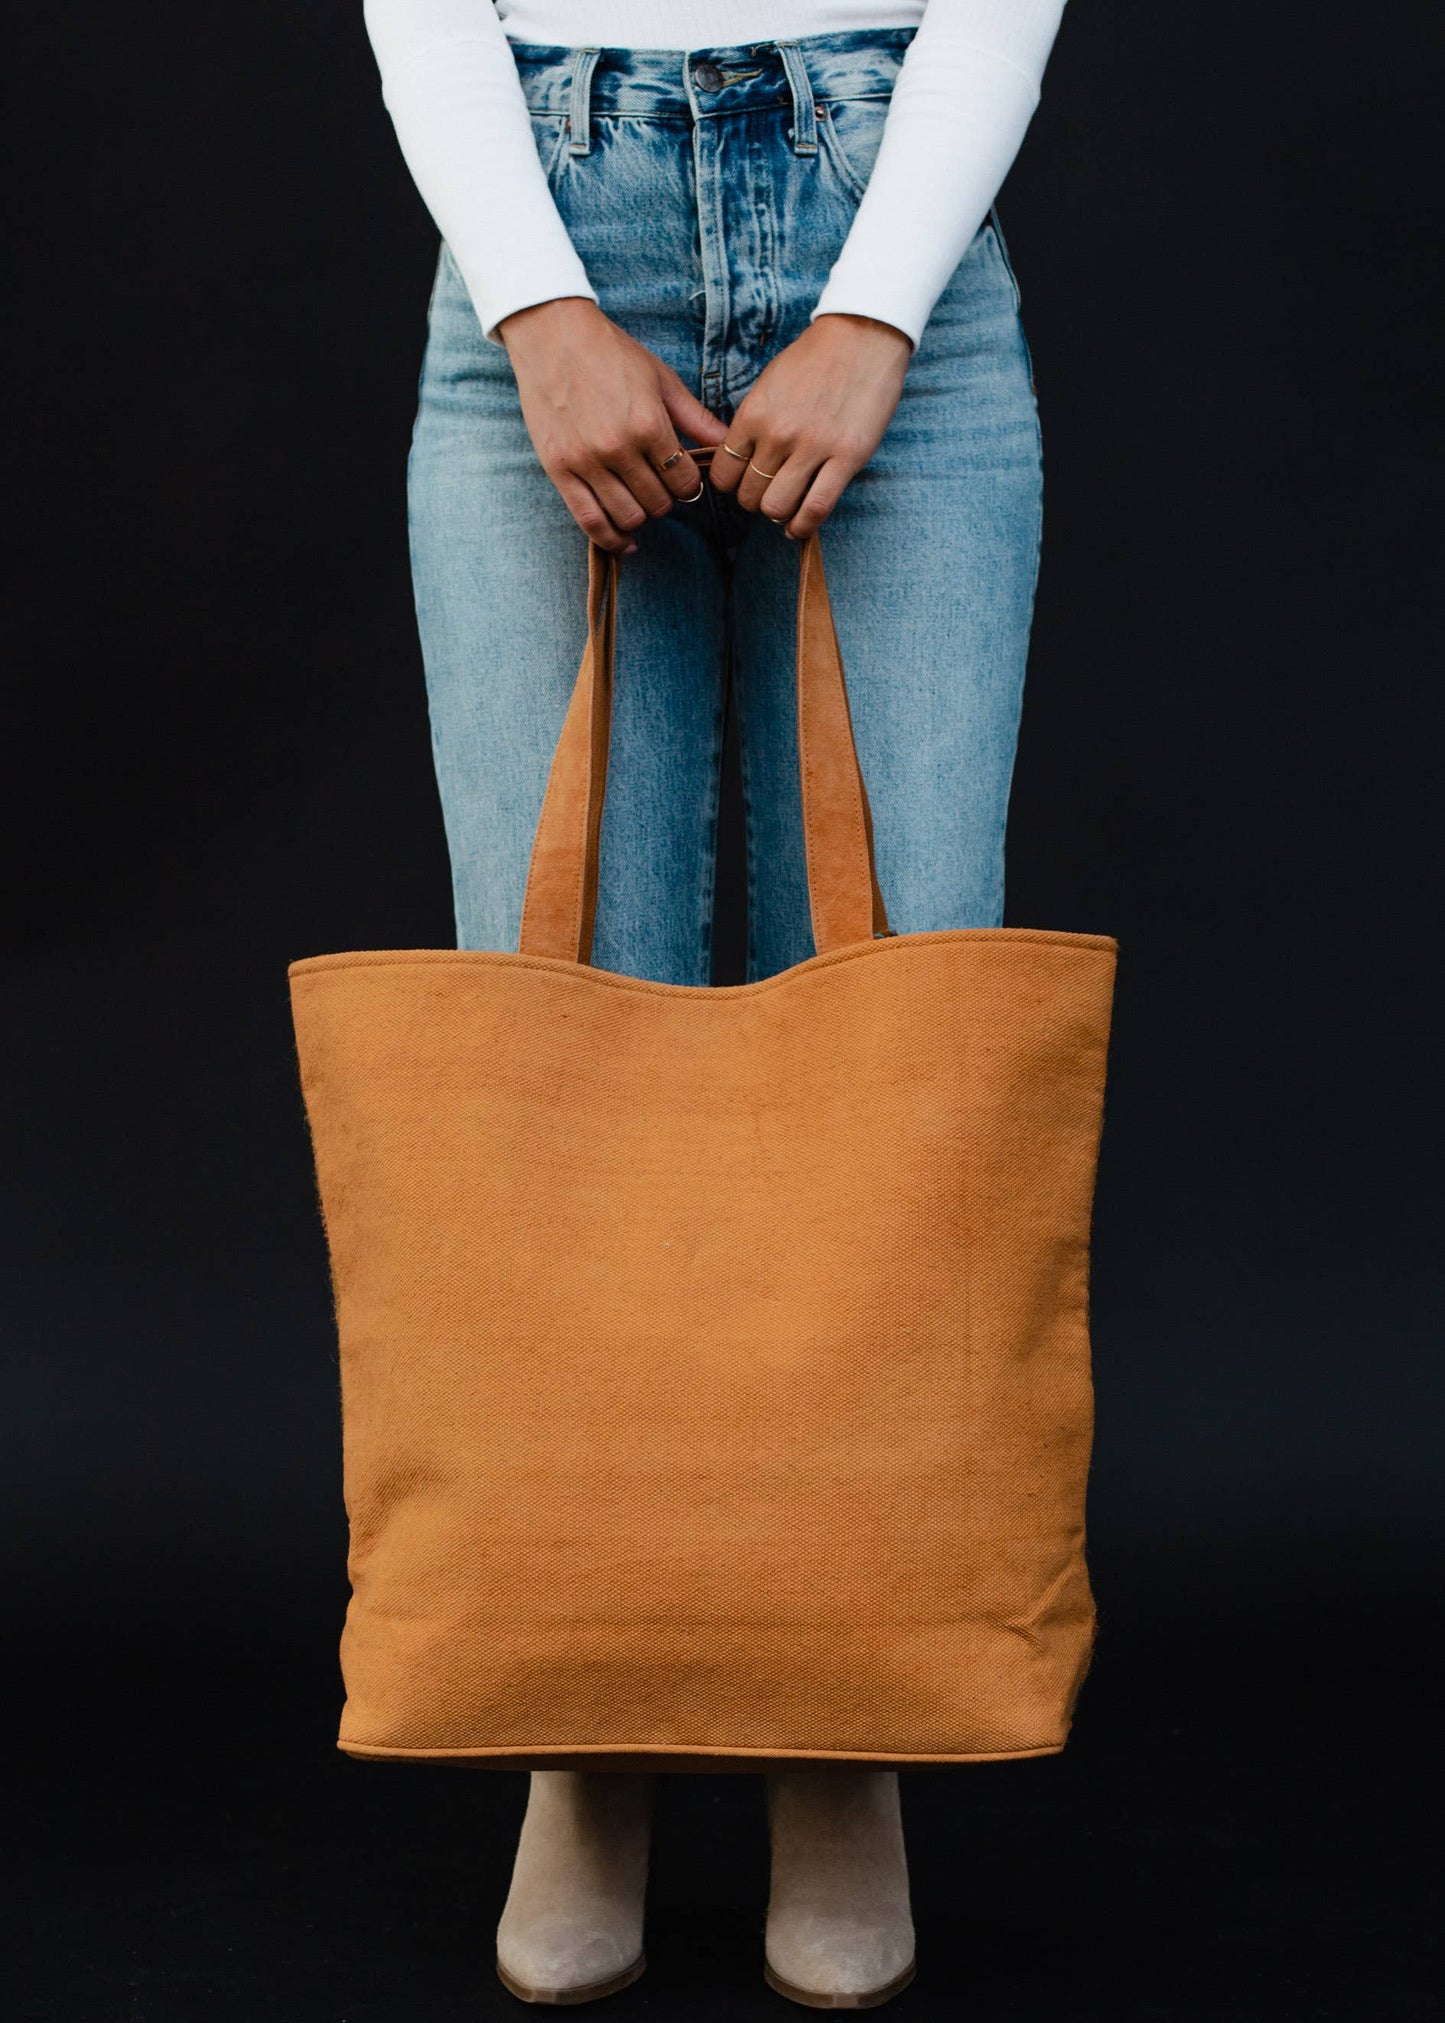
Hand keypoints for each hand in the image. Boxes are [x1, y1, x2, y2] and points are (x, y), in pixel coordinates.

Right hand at [499, 297, 728, 551]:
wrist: (553, 336)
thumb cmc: (611, 354)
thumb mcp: (661, 380)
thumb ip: (695, 417)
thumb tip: (728, 443)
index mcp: (649, 424)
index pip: (684, 481)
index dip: (689, 485)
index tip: (683, 479)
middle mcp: (618, 448)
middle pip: (658, 503)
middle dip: (666, 500)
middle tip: (660, 487)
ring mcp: (586, 461)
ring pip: (628, 516)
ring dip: (641, 517)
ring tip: (640, 502)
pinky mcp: (559, 470)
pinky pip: (589, 521)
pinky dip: (611, 539)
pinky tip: (624, 542)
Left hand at [707, 314, 911, 537]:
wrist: (862, 337)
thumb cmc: (814, 360)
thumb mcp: (769, 385)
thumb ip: (753, 423)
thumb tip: (740, 460)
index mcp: (754, 414)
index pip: (725, 472)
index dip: (731, 485)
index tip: (742, 483)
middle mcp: (778, 434)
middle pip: (749, 495)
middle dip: (754, 501)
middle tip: (767, 493)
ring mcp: (813, 447)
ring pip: (777, 507)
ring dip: (778, 514)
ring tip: (786, 506)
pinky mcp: (846, 457)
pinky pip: (816, 508)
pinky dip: (803, 526)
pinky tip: (800, 526)